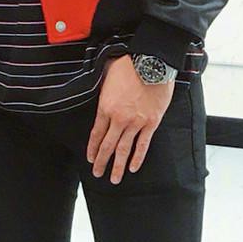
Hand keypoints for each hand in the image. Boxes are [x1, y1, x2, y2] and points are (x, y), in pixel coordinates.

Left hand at [86, 54, 174, 183]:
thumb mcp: (106, 75)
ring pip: (124, 149)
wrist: (152, 62)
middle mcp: (119, 119)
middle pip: (107, 146)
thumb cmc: (128, 65)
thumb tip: (95, 88)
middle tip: (98, 174)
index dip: (93, 149)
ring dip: (118, 166)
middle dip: (102, 162)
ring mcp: (136, 123)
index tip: (91, 159)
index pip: (96, 134)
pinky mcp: (151, 123)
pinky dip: (137, 158)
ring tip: (114, 179)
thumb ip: (101, 89)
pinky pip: (143, 145)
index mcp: (105, 108)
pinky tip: (133, 168)